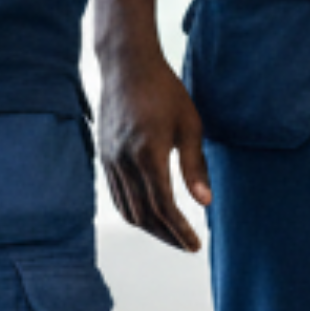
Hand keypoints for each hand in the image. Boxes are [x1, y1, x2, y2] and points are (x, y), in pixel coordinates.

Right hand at [99, 45, 210, 250]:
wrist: (127, 64)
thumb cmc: (164, 90)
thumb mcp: (189, 125)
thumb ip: (195, 166)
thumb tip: (205, 202)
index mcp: (148, 155)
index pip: (164, 206)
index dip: (180, 230)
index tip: (195, 245)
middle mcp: (124, 162)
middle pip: (143, 214)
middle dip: (166, 235)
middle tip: (186, 245)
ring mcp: (110, 159)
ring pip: (126, 208)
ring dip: (149, 226)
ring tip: (170, 234)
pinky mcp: (103, 155)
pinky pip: (116, 194)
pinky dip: (132, 210)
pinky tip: (148, 212)